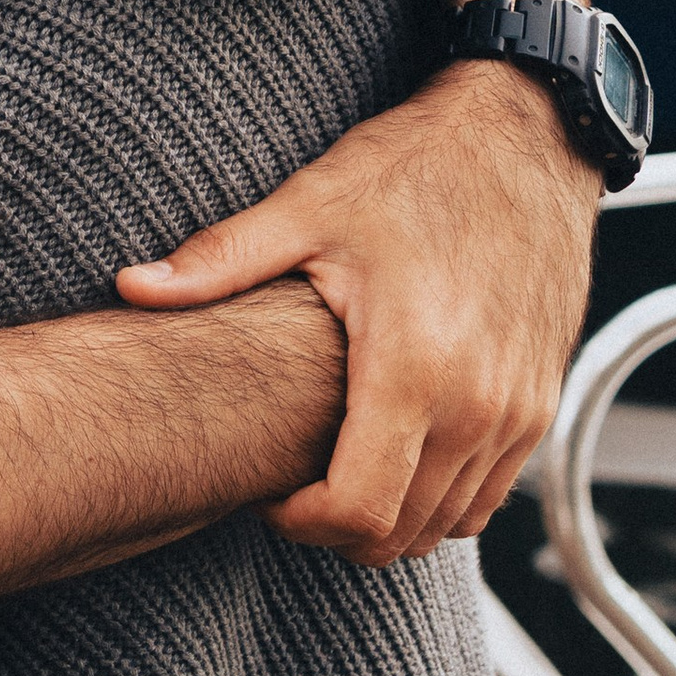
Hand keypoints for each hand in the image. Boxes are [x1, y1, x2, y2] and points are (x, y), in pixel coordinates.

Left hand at [115, 61, 598, 562]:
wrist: (524, 139)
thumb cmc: (417, 167)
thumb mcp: (310, 205)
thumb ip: (221, 260)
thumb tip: (133, 286)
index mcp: (416, 371)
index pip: (356, 511)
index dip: (299, 524)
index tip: (268, 496)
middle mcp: (479, 408)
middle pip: (401, 536)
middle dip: (336, 529)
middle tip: (291, 486)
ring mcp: (519, 413)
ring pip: (448, 524)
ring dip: (390, 519)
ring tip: (336, 468)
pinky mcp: (541, 405)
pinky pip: (489, 495)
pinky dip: (441, 498)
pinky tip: (395, 451)